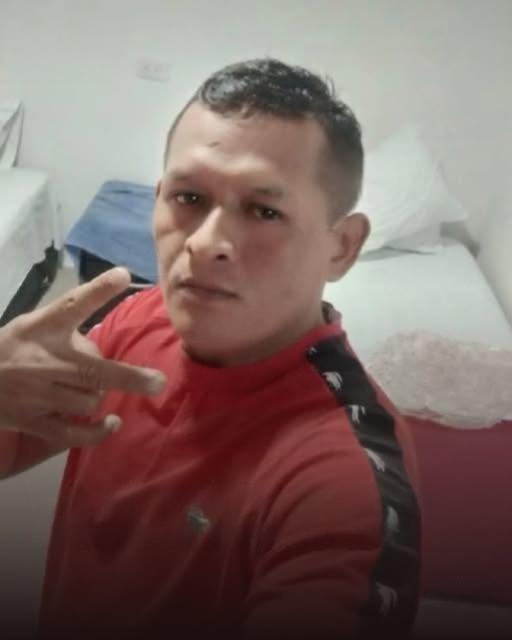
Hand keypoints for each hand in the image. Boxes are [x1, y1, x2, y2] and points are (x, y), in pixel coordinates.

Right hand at [0, 267, 165, 446]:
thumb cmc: (13, 348)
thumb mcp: (35, 325)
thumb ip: (68, 327)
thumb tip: (102, 348)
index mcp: (43, 329)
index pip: (71, 305)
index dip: (98, 291)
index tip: (123, 275)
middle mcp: (45, 361)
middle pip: (92, 371)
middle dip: (129, 378)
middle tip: (158, 382)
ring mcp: (39, 395)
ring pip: (89, 401)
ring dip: (99, 395)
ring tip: (95, 388)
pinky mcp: (34, 422)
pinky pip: (72, 433)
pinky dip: (96, 432)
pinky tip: (112, 423)